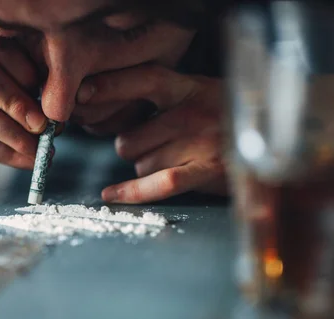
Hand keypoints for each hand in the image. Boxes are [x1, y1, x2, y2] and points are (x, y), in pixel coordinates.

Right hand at [0, 31, 48, 182]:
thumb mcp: (1, 92)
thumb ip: (24, 90)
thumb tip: (60, 110)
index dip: (26, 68)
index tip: (51, 93)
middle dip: (16, 99)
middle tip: (45, 125)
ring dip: (15, 132)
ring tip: (40, 148)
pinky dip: (9, 154)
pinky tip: (28, 161)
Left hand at [76, 64, 227, 202]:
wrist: (277, 144)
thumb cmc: (229, 121)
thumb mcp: (202, 96)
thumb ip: (167, 102)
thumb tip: (120, 116)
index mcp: (189, 89)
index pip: (143, 80)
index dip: (111, 86)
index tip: (83, 95)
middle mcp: (190, 113)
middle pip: (129, 138)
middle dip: (131, 149)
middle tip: (152, 148)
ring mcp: (197, 143)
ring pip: (140, 163)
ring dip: (145, 168)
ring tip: (174, 161)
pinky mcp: (204, 172)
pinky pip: (156, 183)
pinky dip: (131, 192)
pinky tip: (112, 194)